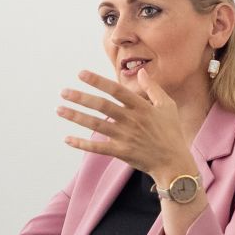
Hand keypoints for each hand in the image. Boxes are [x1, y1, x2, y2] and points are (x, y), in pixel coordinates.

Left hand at [58, 70, 198, 182]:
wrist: (174, 162)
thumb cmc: (171, 132)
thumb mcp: (167, 106)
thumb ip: (153, 87)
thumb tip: (141, 71)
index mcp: (141, 107)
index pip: (115, 90)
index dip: (97, 81)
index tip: (81, 74)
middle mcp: (131, 120)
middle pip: (102, 106)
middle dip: (81, 98)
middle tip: (63, 92)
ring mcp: (125, 137)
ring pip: (96, 125)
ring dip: (76, 117)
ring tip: (60, 109)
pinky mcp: (121, 152)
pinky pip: (98, 148)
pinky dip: (82, 144)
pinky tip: (67, 139)